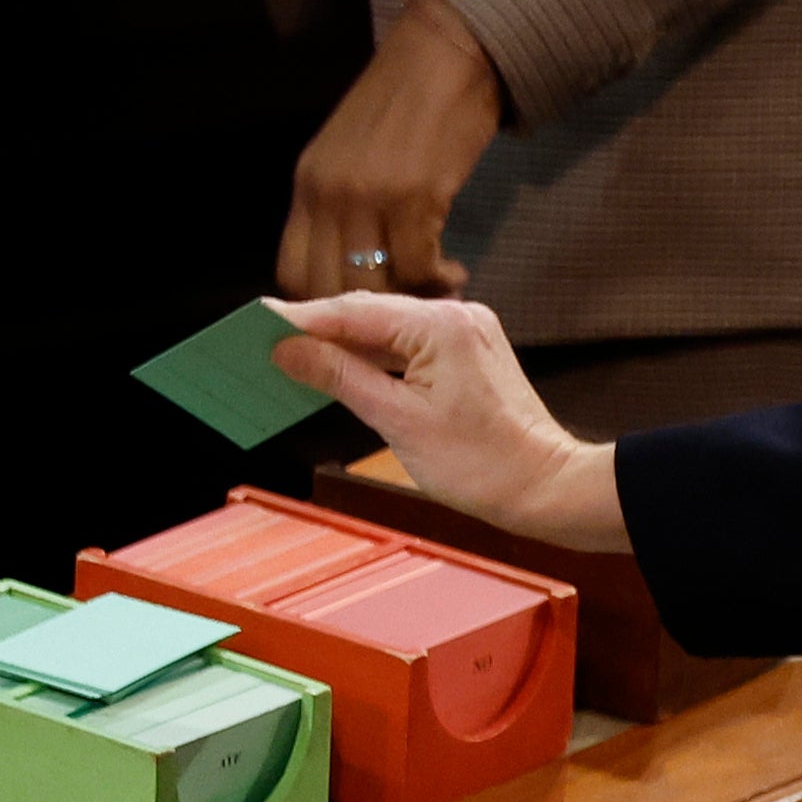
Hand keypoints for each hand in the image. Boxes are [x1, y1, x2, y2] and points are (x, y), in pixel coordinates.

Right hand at [268, 292, 630, 550]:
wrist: (548, 488)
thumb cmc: (484, 465)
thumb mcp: (398, 422)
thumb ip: (339, 378)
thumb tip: (288, 351)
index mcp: (442, 326)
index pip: (353, 313)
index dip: (299, 320)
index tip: (253, 324)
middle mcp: (456, 317)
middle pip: (367, 314)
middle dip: (313, 330)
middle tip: (257, 343)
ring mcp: (465, 333)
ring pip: (385, 330)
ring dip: (339, 345)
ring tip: (286, 359)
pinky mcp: (467, 353)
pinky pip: (406, 346)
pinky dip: (370, 359)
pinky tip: (336, 372)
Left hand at [278, 0, 502, 298]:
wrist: (447, 55)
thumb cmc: (408, 103)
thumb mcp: (352, 153)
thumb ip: (341, 203)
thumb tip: (353, 261)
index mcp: (307, 184)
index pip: (292, 271)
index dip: (322, 306)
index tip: (359, 317)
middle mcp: (328, 193)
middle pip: (328, 287)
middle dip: (366, 316)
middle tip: (400, 319)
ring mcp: (369, 195)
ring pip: (374, 284)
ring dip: (407, 301)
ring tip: (433, 292)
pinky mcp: (416, 195)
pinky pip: (419, 265)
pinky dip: (439, 280)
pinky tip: (454, 271)